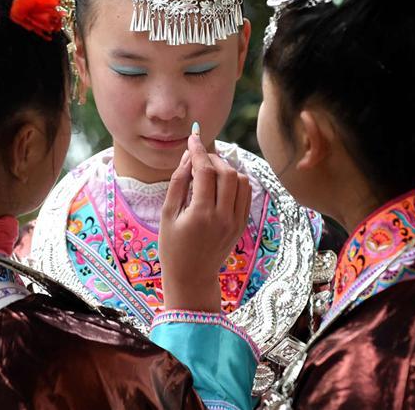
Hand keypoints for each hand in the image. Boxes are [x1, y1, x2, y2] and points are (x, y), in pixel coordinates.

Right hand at [158, 125, 251, 312]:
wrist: (192, 276)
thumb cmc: (173, 246)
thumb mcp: (168, 214)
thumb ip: (178, 182)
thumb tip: (188, 156)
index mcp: (201, 214)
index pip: (205, 171)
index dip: (198, 150)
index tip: (193, 137)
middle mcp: (223, 217)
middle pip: (227, 172)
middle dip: (213, 158)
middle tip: (200, 156)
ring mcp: (236, 221)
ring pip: (241, 181)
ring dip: (227, 168)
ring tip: (210, 169)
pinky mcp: (242, 224)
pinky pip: (246, 193)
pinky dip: (236, 181)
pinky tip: (221, 181)